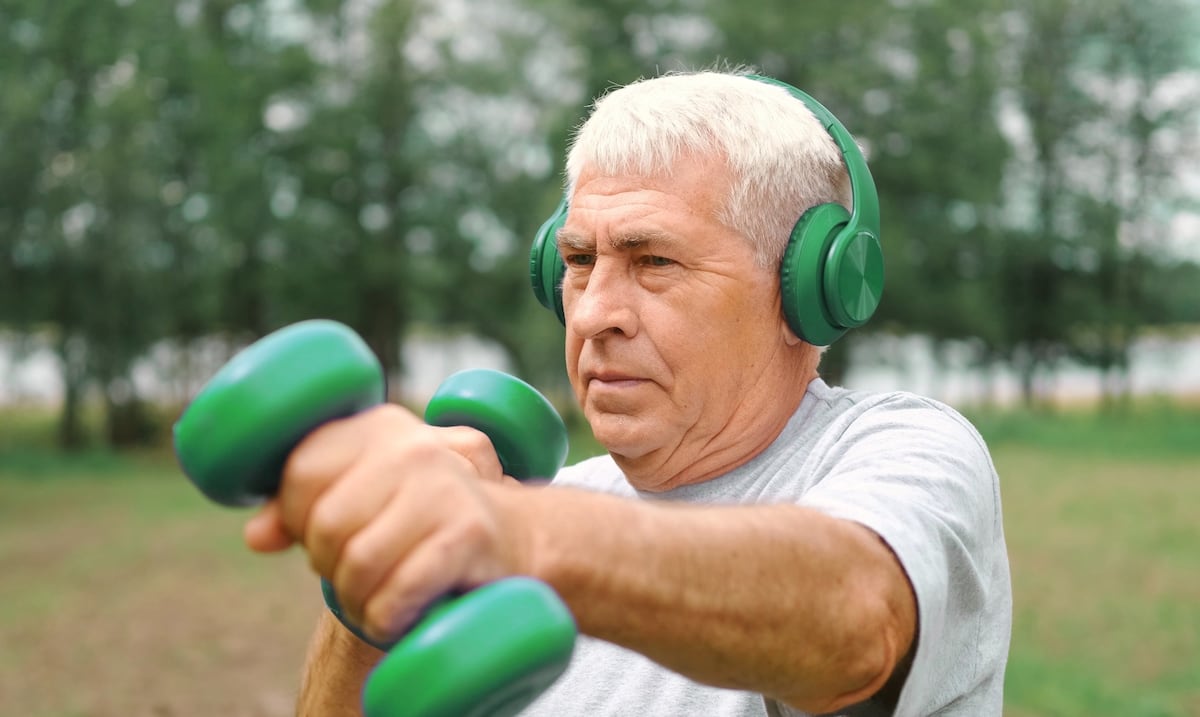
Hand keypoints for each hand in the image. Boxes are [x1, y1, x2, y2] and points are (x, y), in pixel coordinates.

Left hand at [243, 403, 530, 642]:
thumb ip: (305, 509)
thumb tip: (256, 536)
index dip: (298, 518)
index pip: (300, 472)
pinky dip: (386, 618)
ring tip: (376, 601)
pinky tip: (398, 616)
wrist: (515, 539)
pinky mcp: (465, 535)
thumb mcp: (366, 499)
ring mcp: (442, 488)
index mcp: (379, 427)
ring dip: (358, 602)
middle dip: (330, 568)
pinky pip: (394, 593)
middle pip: (325, 525)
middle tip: (357, 577)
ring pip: (356, 565)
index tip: (328, 535)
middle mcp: (411, 447)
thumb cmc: (422, 521)